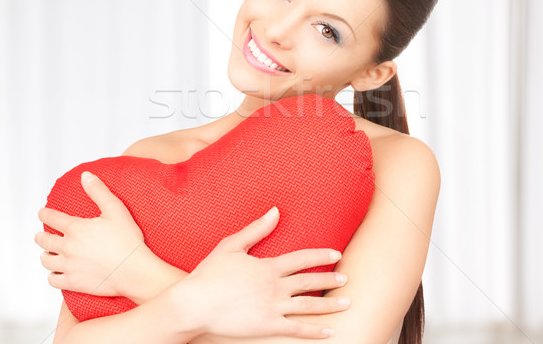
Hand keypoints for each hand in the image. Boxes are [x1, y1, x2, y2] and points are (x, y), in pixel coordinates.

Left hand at [35, 171, 156, 298]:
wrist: (133, 270)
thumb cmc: (127, 239)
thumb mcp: (116, 209)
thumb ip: (98, 191)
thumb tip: (85, 176)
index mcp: (76, 228)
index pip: (53, 218)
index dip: (45, 213)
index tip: (41, 212)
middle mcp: (68, 247)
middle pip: (45, 241)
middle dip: (40, 236)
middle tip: (39, 235)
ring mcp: (69, 266)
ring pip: (46, 261)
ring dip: (44, 256)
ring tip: (46, 254)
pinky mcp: (73, 282)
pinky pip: (53, 280)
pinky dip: (52, 276)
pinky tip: (55, 273)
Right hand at [174, 207, 349, 339]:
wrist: (195, 303)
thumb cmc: (209, 273)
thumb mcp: (232, 245)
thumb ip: (256, 229)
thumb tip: (275, 211)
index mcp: (269, 266)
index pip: (302, 258)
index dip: (321, 255)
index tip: (337, 253)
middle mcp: (275, 286)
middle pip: (309, 282)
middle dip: (330, 280)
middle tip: (347, 280)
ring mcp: (273, 307)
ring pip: (308, 306)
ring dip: (329, 304)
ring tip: (347, 303)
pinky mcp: (268, 326)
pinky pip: (296, 329)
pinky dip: (314, 331)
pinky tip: (328, 331)